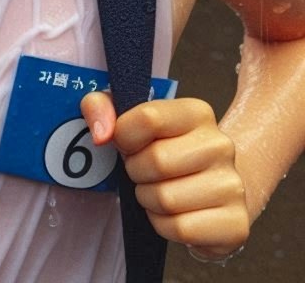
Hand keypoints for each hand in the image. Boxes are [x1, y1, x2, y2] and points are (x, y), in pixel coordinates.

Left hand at [81, 92, 248, 259]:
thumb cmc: (160, 149)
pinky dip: (163, 225)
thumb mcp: (126, 118)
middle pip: (157, 161)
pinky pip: (180, 229)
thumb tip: (101, 134)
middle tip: (144, 171)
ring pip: (166, 198)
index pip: (148, 118)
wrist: (206, 190)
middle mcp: (221, 145)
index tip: (127, 143)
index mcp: (197, 112)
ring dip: (148, 199)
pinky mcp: (236, 225)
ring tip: (159, 190)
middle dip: (137, 171)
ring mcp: (233, 185)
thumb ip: (99, 107)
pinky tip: (173, 213)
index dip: (125, 135)